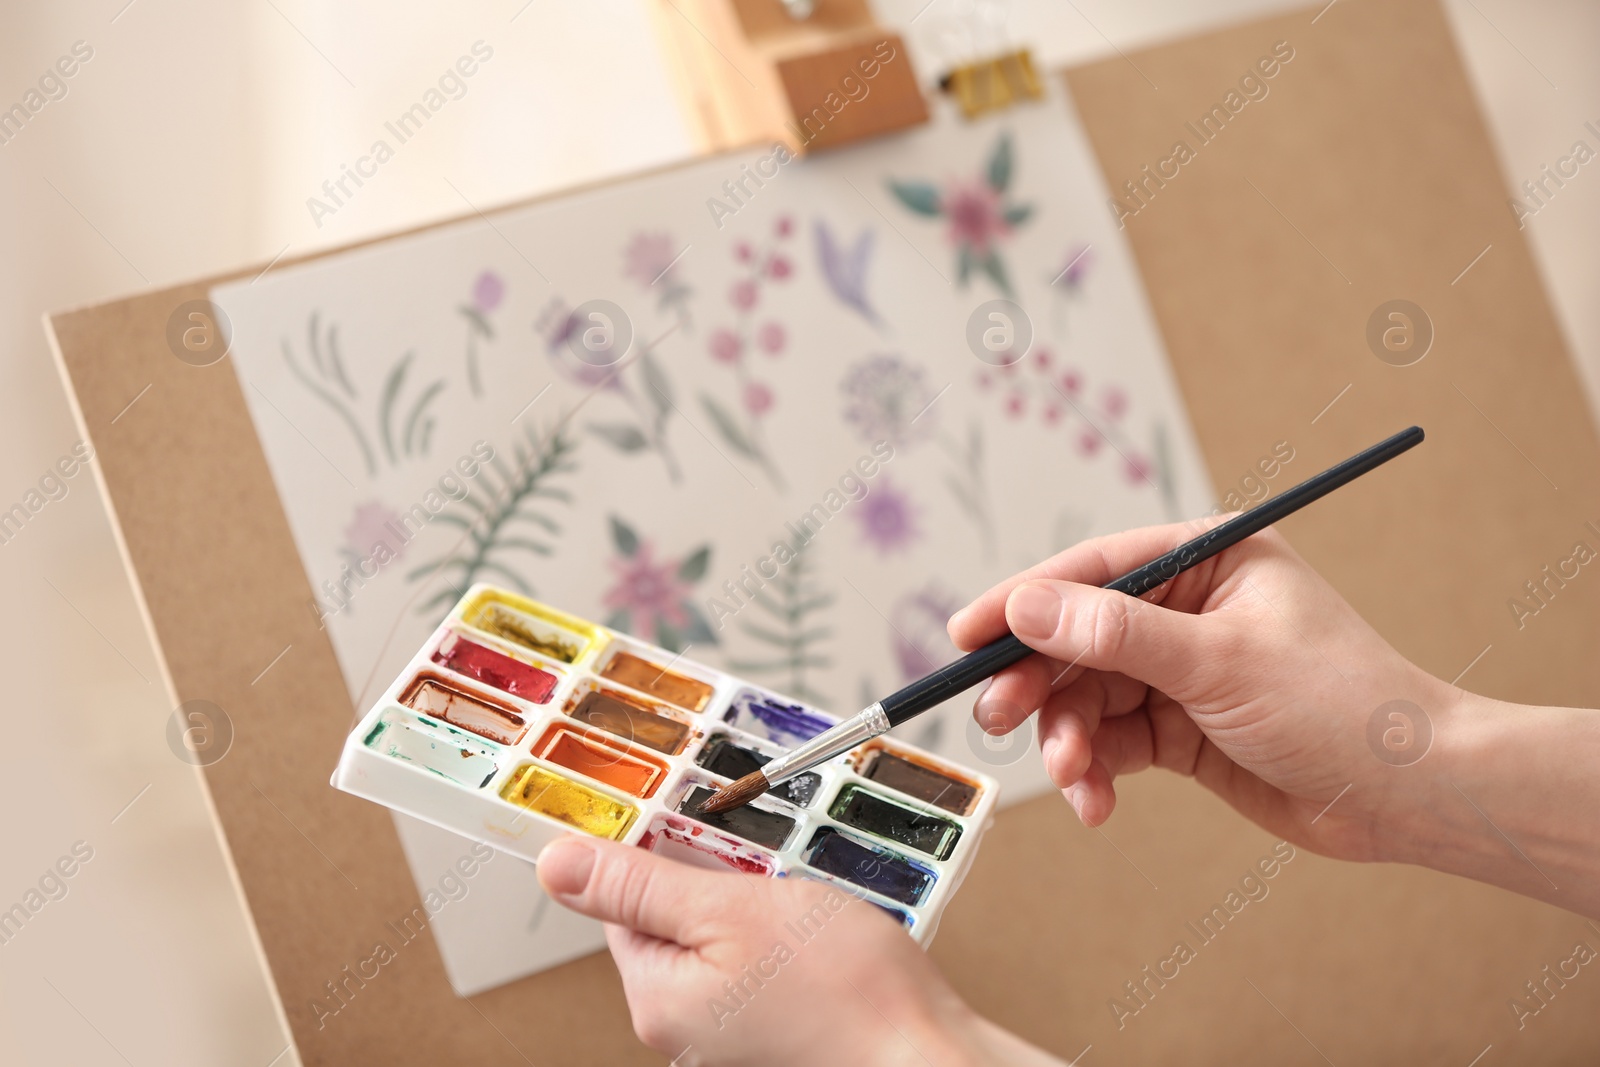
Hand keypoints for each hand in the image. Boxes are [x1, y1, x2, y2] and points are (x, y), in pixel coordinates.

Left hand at [537, 835, 1051, 1065]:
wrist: (929, 1054)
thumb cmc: (848, 990)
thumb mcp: (734, 911)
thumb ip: (642, 886)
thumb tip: (556, 865)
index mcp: (657, 998)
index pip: (625, 900)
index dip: (660, 846)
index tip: (692, 809)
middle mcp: (684, 1027)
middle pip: (676, 916)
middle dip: (720, 871)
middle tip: (764, 847)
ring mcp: (731, 1034)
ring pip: (725, 935)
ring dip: (758, 897)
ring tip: (801, 884)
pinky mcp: (775, 1032)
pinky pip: (763, 963)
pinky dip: (787, 931)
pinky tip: (821, 920)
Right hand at [947, 520, 1454, 864]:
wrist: (1409, 796)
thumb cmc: (1341, 705)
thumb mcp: (1219, 661)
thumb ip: (1115, 633)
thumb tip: (1026, 604)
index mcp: (1206, 559)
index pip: (1091, 569)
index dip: (1022, 600)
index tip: (966, 635)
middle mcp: (1186, 607)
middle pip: (1077, 636)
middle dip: (1039, 682)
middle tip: (999, 718)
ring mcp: (1181, 669)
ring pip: (1087, 696)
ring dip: (1068, 738)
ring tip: (1072, 776)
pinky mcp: (1180, 728)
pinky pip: (1112, 741)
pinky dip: (1095, 771)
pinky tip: (1096, 803)